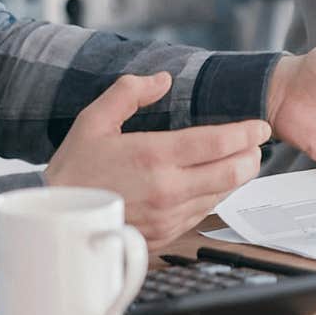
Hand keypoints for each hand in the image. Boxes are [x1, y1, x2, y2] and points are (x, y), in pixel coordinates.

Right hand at [45, 72, 267, 247]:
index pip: (217, 143)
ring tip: (240, 161)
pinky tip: (212, 184)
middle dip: (252, 157)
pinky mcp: (166, 235)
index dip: (246, 133)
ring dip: (236, 177)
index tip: (259, 126)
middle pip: (232, 173)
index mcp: (153, 156)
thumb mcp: (93, 120)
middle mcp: (167, 189)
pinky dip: (215, 196)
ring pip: (221, 195)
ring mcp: (169, 216)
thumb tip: (161, 79)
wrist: (55, 219)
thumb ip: (129, 93)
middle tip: (257, 144)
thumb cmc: (73, 169)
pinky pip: (202, 213)